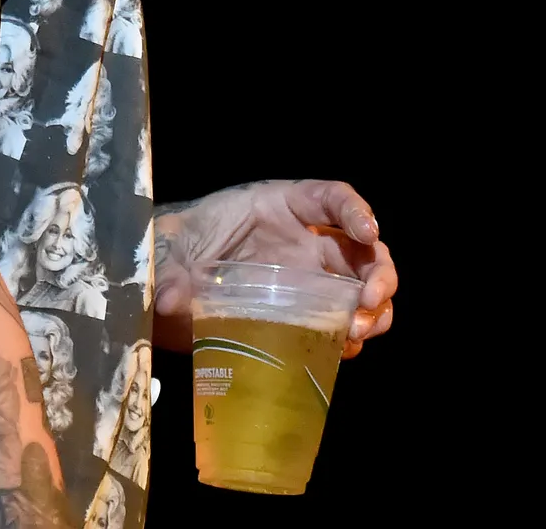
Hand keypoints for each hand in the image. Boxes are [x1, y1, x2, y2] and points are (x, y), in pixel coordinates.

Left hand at [152, 180, 397, 357]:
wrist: (166, 283)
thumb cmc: (176, 249)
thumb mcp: (171, 245)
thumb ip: (171, 267)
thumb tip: (169, 298)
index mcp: (279, 208)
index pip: (329, 198)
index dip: (354, 210)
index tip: (367, 232)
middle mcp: (303, 243)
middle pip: (361, 249)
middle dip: (379, 272)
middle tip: (368, 299)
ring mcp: (308, 283)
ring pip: (361, 290)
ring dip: (373, 309)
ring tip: (357, 330)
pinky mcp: (302, 318)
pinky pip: (339, 326)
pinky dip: (350, 338)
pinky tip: (344, 347)